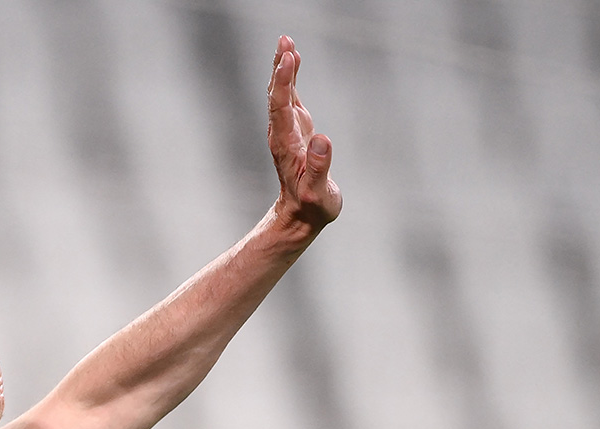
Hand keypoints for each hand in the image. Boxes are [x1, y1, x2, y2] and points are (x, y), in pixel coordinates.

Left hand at [267, 35, 342, 231]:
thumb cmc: (312, 207)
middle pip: (277, 95)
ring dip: (283, 68)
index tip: (288, 59)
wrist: (300, 215)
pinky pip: (290, 99)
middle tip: (285, 41)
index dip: (284, 82)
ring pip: (281, 94)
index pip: (281, 108)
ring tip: (286, 42)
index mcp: (286, 146)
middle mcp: (282, 134)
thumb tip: (322, 140)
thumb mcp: (318, 193)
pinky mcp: (295, 130)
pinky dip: (291, 78)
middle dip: (280, 68)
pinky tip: (293, 60)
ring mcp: (287, 131)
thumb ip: (320, 168)